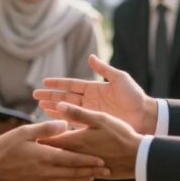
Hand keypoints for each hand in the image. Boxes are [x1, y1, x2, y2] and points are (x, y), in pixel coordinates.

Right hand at [0, 120, 109, 180]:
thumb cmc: (3, 148)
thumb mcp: (24, 132)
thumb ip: (45, 128)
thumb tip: (65, 123)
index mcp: (45, 157)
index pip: (73, 160)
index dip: (89, 161)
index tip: (103, 160)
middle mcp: (46, 172)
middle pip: (74, 173)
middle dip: (91, 171)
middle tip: (106, 170)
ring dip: (82, 178)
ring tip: (94, 176)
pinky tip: (72, 179)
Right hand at [34, 54, 158, 133]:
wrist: (145, 116)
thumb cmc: (134, 96)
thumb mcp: (119, 79)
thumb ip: (104, 69)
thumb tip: (90, 57)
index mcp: (95, 88)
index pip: (72, 85)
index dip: (58, 84)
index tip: (44, 82)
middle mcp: (90, 100)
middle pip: (65, 97)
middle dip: (50, 96)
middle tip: (35, 96)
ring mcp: (91, 113)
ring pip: (67, 109)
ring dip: (53, 108)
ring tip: (40, 107)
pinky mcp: (93, 123)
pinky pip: (75, 121)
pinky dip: (63, 120)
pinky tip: (53, 119)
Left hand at [37, 102, 141, 179]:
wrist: (137, 157)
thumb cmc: (119, 135)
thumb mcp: (99, 119)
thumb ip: (78, 113)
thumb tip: (59, 104)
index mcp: (75, 141)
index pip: (50, 140)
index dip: (38, 137)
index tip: (26, 137)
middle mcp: (76, 155)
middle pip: (53, 153)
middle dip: (41, 149)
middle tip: (28, 149)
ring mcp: (84, 165)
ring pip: (62, 163)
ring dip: (51, 160)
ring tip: (40, 159)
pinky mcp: (91, 171)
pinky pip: (74, 171)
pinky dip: (65, 169)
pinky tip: (62, 170)